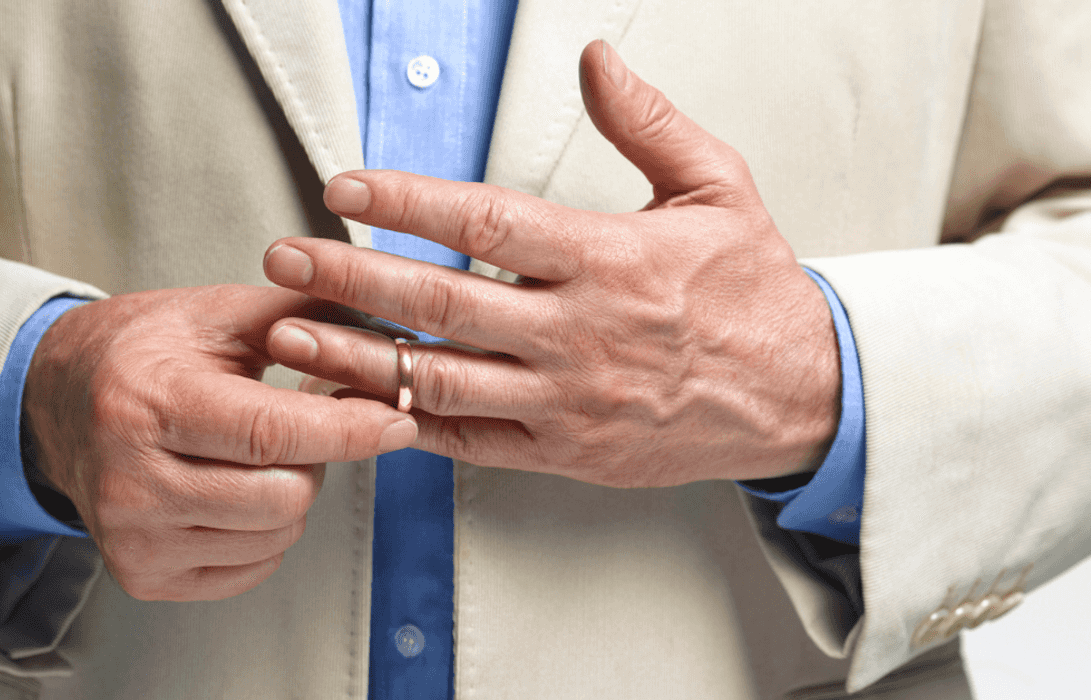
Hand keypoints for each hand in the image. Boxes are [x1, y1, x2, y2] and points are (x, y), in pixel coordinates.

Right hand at [23, 285, 417, 600]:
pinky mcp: (144, 576)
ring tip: (256, 454)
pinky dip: (267, 530)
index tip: (397, 421)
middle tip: (299, 424)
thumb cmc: (140, 353)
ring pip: (277, 535)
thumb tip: (382, 333)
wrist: (55, 403)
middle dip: (317, 458)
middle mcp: (132, 482)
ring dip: (292, 494)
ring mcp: (134, 539)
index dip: (348, 430)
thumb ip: (298, 317)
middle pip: (284, 496)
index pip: (272, 434)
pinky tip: (237, 489)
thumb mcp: (213, 313)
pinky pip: (254, 567)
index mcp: (148, 404)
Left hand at [261, 41, 839, 487]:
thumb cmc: (755, 293)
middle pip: (442, 302)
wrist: (803, 396)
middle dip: (352, 278)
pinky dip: (412, 422)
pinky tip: (364, 402)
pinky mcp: (567, 451)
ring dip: (359, 357)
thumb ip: (648, 123)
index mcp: (611, 258)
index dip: (407, 201)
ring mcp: (569, 400)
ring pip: (442, 378)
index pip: (487, 222)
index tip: (347, 186)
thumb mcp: (720, 187)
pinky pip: (474, 440)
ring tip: (293, 333)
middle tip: (286, 259)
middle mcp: (581, 333)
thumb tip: (597, 60)